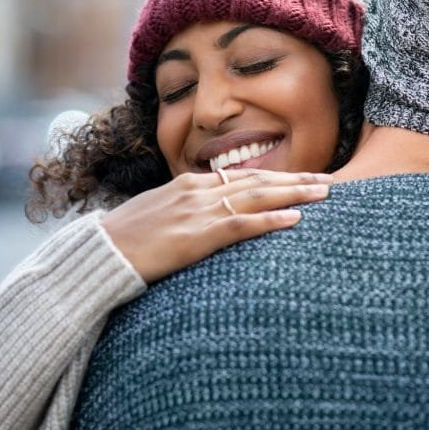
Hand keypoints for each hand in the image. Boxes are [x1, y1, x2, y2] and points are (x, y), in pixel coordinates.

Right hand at [102, 169, 331, 282]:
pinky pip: (242, 225)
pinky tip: (295, 220)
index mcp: (188, 184)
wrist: (100, 253)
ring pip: (257, 196)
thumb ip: (185, 212)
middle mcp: (198, 191)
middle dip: (295, 179)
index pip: (241, 176)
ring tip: (324, 193)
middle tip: (329, 180)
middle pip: (257, 180)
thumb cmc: (123, 240)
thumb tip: (206, 220)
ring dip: (294, 194)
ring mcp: (198, 211)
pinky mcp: (197, 235)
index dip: (274, 177)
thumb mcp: (157, 216)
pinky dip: (271, 220)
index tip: (301, 178)